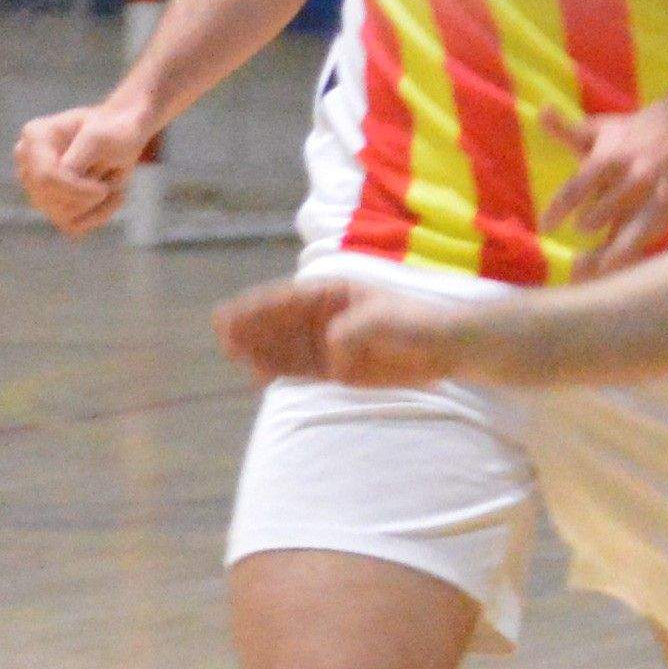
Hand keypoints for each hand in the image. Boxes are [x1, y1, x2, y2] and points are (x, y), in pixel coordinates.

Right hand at [13, 93, 151, 235]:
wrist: (121, 136)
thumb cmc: (113, 130)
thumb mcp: (102, 136)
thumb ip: (80, 154)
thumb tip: (63, 175)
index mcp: (34, 137)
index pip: (45, 177)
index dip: (75, 190)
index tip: (104, 190)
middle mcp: (27, 162)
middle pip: (49, 199)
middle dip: (85, 198)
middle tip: (110, 187)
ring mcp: (35, 187)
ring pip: (60, 216)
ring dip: (95, 206)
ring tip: (113, 187)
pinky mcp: (50, 207)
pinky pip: (72, 226)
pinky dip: (97, 216)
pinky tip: (111, 198)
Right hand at [216, 259, 461, 389]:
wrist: (444, 347)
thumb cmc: (416, 321)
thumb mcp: (385, 319)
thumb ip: (354, 331)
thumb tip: (330, 350)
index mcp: (332, 292)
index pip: (287, 297)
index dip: (257, 306)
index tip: (232, 313)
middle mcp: (323, 315)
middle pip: (278, 320)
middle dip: (250, 326)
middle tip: (223, 336)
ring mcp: (326, 342)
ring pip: (283, 345)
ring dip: (258, 349)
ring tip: (234, 356)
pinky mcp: (334, 368)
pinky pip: (298, 368)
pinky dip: (277, 371)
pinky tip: (258, 376)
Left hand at [547, 98, 667, 260]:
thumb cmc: (627, 136)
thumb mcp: (597, 130)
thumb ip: (565, 129)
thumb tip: (541, 110)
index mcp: (609, 157)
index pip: (580, 185)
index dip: (561, 207)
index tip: (545, 227)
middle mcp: (633, 176)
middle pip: (608, 208)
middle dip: (591, 223)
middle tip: (571, 250)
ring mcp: (653, 195)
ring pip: (632, 230)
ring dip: (610, 254)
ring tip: (585, 272)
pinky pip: (648, 238)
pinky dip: (629, 257)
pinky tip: (609, 275)